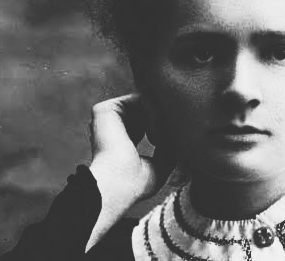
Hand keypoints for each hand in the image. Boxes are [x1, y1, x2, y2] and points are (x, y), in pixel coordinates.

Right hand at [85, 94, 174, 249]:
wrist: (119, 185)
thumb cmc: (136, 184)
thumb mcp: (160, 165)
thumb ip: (168, 147)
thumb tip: (179, 135)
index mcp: (119, 140)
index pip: (146, 124)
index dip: (163, 130)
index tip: (171, 148)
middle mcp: (110, 127)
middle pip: (147, 110)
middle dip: (164, 123)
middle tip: (169, 143)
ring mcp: (106, 117)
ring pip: (146, 104)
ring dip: (161, 121)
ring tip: (161, 143)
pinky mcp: (105, 110)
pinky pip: (139, 99)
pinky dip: (154, 115)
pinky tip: (155, 136)